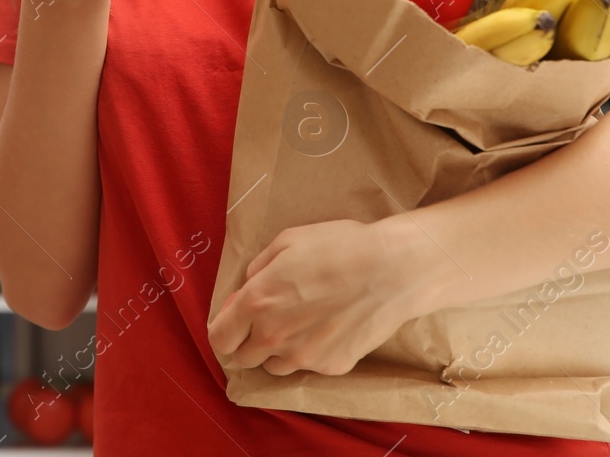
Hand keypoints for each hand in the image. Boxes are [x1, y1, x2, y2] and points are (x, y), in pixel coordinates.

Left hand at [206, 216, 439, 376]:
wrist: (391, 270)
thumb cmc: (339, 247)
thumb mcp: (287, 242)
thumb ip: (258, 269)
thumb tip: (247, 289)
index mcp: (256, 302)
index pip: (218, 339)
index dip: (224, 328)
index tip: (236, 317)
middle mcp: (273, 336)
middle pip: (242, 359)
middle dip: (248, 341)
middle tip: (268, 319)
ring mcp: (302, 357)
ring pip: (274, 367)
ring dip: (277, 350)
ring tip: (301, 324)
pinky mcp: (330, 367)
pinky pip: (309, 366)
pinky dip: (311, 352)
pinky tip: (329, 327)